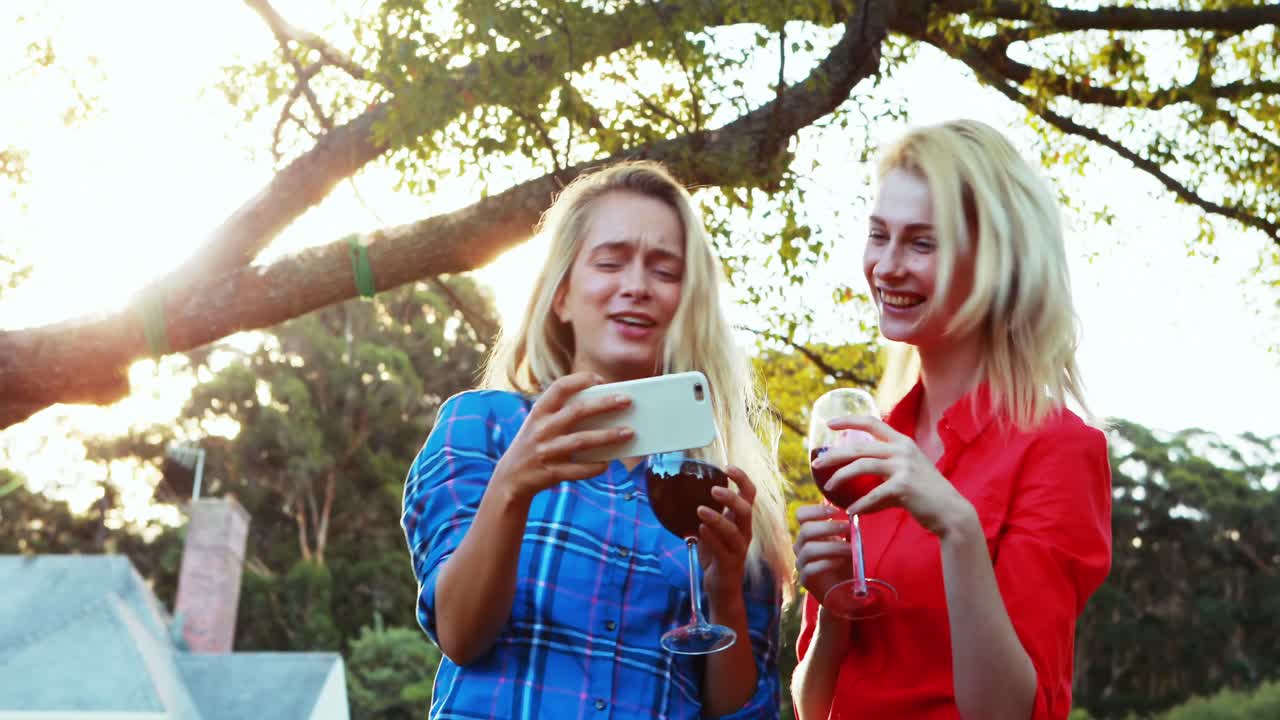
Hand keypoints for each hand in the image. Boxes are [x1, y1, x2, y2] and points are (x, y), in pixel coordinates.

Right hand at [490, 372, 632, 501]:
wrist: (511, 477)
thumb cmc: (536, 444)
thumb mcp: (541, 424)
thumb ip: (564, 414)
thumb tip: (605, 409)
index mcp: (540, 412)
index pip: (560, 387)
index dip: (580, 380)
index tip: (600, 379)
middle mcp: (542, 428)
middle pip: (577, 411)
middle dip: (604, 404)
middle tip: (627, 401)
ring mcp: (546, 451)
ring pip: (581, 440)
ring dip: (607, 436)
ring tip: (629, 432)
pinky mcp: (552, 471)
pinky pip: (578, 469)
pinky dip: (595, 466)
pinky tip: (608, 463)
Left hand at [698, 466, 755, 605]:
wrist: (722, 587)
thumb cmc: (717, 554)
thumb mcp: (714, 529)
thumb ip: (710, 512)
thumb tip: (690, 490)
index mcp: (742, 521)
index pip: (749, 495)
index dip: (742, 479)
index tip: (728, 467)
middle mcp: (744, 533)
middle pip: (746, 510)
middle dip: (731, 498)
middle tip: (713, 489)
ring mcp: (738, 549)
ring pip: (734, 531)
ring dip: (717, 518)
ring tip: (700, 510)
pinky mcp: (728, 564)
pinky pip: (721, 549)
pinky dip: (711, 538)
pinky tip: (699, 529)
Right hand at [793, 504, 851, 601]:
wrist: (842, 591)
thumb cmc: (845, 563)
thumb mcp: (849, 543)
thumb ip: (849, 532)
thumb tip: (855, 517)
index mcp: (809, 533)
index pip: (801, 514)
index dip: (816, 509)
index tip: (836, 511)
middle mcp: (801, 546)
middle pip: (806, 530)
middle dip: (829, 527)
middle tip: (848, 528)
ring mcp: (801, 563)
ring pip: (809, 549)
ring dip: (833, 546)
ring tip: (850, 549)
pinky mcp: (805, 579)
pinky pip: (810, 569)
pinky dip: (827, 563)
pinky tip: (841, 562)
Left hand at [815, 415, 973, 538]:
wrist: (950, 512)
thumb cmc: (924, 497)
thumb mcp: (904, 477)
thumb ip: (882, 477)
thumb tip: (854, 494)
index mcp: (902, 443)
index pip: (872, 422)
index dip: (848, 420)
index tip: (829, 423)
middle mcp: (902, 449)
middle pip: (859, 446)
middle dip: (834, 455)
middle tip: (816, 464)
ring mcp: (904, 466)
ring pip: (862, 465)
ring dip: (841, 477)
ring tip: (828, 488)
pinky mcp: (904, 486)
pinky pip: (873, 494)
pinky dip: (860, 504)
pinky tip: (851, 512)